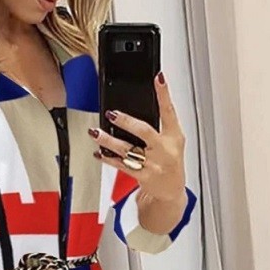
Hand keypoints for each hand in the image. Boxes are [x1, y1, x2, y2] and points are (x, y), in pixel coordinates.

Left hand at [89, 72, 186, 203]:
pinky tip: (99, 152)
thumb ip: (159, 126)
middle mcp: (164, 149)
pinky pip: (121, 165)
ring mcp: (152, 164)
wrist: (171, 191)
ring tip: (96, 132)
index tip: (158, 78)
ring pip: (127, 150)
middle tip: (112, 114)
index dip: (164, 94)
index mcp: (174, 136)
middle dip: (127, 122)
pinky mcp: (142, 176)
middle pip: (144, 132)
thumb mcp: (173, 141)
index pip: (169, 111)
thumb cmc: (170, 162)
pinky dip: (108, 158)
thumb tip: (136, 109)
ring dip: (109, 141)